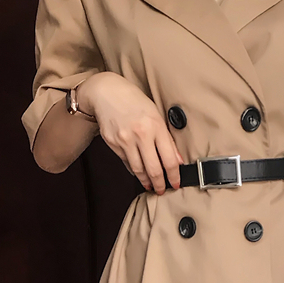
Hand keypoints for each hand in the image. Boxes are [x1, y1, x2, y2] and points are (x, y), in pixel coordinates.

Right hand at [81, 72, 184, 192]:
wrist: (106, 92)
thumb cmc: (134, 101)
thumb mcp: (156, 115)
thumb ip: (167, 139)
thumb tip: (177, 160)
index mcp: (155, 126)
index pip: (169, 159)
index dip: (174, 175)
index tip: (176, 183)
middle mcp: (140, 134)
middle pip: (154, 169)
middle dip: (160, 184)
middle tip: (162, 190)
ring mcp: (125, 140)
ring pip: (138, 170)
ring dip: (146, 180)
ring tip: (151, 185)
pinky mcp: (113, 144)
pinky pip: (126, 162)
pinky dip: (134, 169)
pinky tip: (139, 172)